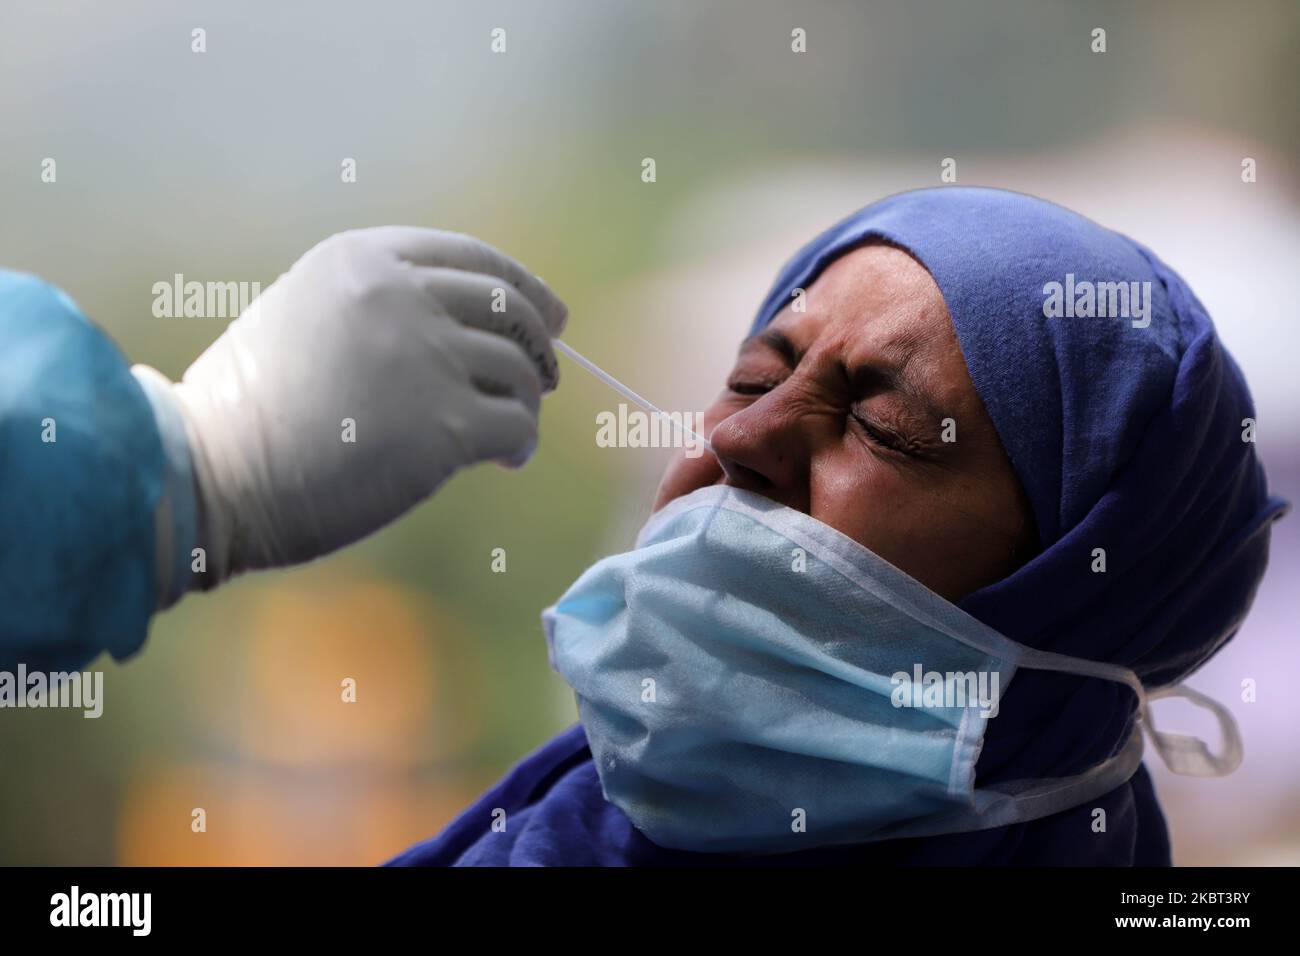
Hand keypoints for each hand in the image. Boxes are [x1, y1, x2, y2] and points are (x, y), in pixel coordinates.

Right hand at [135, 226, 566, 589]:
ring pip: (520, 371)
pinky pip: (517, 425)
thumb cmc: (249, 409)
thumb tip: (468, 331)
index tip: (551, 315)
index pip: (475, 259)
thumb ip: (380, 305)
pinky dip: (522, 443)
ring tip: (511, 434)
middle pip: (509, 308)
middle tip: (546, 377)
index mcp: (364, 258)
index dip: (524, 287)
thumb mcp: (307, 314)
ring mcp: (426, 357)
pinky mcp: (443, 424)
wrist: (213, 472)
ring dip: (527, 403)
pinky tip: (508, 459)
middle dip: (539, 344)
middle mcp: (402, 295)